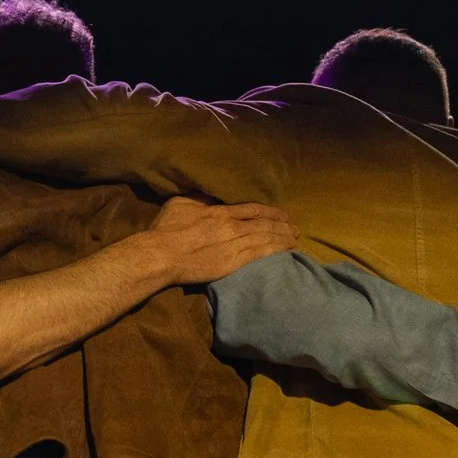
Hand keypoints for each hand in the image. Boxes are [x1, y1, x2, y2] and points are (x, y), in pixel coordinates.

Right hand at [129, 198, 297, 286]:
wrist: (161, 254)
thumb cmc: (166, 229)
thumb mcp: (181, 203)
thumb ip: (200, 199)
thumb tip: (211, 194)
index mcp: (221, 212)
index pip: (253, 209)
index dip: (270, 212)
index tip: (283, 215)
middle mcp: (232, 226)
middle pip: (264, 225)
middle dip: (282, 226)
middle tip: (295, 229)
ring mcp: (233, 245)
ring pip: (265, 239)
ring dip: (283, 239)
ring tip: (295, 240)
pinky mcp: (232, 263)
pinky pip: (259, 256)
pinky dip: (274, 252)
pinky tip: (285, 253)